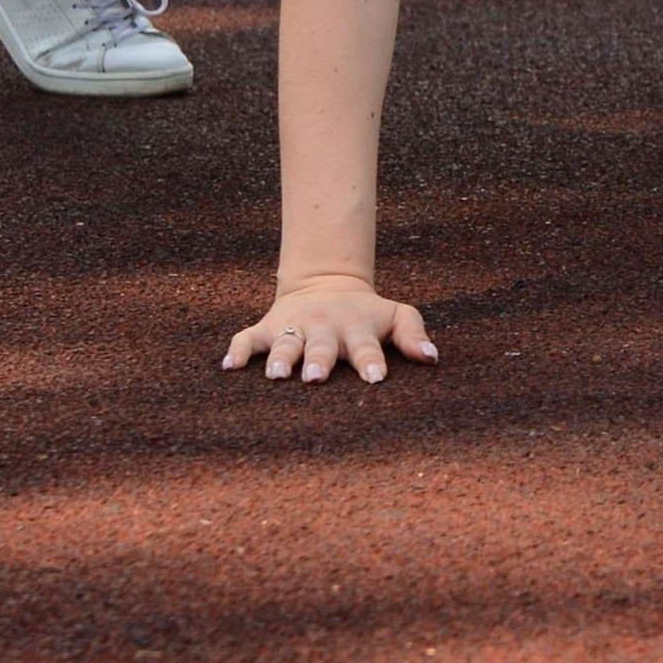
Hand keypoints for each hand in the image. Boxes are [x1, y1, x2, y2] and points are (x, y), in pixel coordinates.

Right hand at [224, 273, 437, 385]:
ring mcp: (294, 327)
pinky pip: (247, 338)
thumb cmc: (366, 313)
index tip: (376, 377)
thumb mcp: (395, 315)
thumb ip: (412, 335)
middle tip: (315, 377)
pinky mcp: (267, 328)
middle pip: (321, 346)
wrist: (326, 284)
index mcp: (356, 328)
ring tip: (277, 376)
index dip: (371, 361)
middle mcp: (323, 328)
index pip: (366, 346)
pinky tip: (229, 366)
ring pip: (285, 344)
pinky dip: (238, 349)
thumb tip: (433, 358)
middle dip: (318, 361)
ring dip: (281, 358)